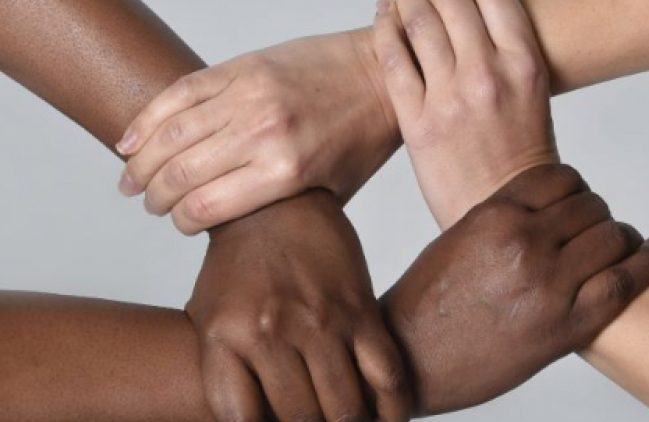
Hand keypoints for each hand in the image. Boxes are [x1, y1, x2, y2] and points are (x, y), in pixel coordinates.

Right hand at [116, 29, 397, 234]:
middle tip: (149, 204)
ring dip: (140, 161)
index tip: (181, 224)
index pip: (205, 207)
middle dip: (156, 196)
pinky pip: (180, 93)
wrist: (379, 78)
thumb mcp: (330, 191)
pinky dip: (148, 118)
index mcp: (286, 172)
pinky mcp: (241, 68)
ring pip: (171, 134)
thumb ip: (279, 208)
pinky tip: (130, 139)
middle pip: (180, 173)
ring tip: (130, 180)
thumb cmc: (359, 139)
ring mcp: (248, 96)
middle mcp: (262, 134)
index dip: (182, 222)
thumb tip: (231, 224)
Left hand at [186, 190, 408, 420]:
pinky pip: (386, 376)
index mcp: (224, 336)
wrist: (275, 205)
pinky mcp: (359, 310)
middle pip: (299, 419)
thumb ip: (225, 373)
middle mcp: (271, 332)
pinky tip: (388, 420)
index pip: (240, 420)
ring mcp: (319, 321)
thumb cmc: (237, 268)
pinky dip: (391, 410)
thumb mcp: (208, 318)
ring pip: (345, 409)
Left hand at [374, 0, 557, 227]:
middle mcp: (488, 73)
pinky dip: (385, 30)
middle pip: (452, 0)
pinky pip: (394, 61)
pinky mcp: (418, 121)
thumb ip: (503, 54)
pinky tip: (383, 16)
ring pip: (420, 23)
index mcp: (524, 64)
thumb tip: (471, 21)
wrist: (503, 210)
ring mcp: (451, 96)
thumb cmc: (519, 156)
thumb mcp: (528, 94)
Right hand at [380, 164, 648, 415]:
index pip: (558, 177)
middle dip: (595, 213)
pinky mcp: (566, 324)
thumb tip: (549, 207)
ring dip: (620, 235)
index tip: (576, 198)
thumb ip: (503, 216)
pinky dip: (648, 260)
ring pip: (613, 235)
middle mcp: (524, 242)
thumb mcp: (458, 238)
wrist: (413, 356)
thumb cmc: (427, 300)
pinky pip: (624, 281)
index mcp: (493, 215)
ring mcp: (548, 284)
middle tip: (591, 228)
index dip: (574, 185)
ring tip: (618, 243)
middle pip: (590, 204)